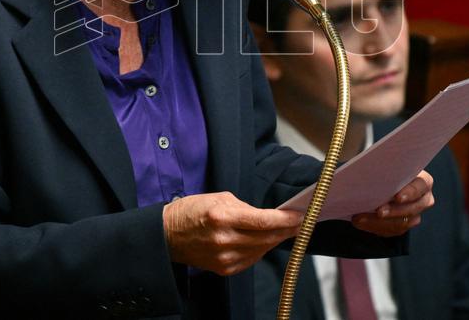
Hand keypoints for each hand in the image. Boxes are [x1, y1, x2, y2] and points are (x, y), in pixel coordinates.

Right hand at [163, 191, 302, 275]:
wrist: (168, 235)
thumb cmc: (192, 211)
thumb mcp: (219, 198)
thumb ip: (245, 208)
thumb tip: (267, 217)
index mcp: (222, 217)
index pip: (263, 221)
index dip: (285, 219)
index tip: (300, 215)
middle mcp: (224, 240)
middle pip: (267, 237)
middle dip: (286, 229)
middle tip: (300, 222)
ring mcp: (224, 258)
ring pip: (261, 250)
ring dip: (275, 240)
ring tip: (286, 230)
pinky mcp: (224, 269)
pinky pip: (251, 259)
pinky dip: (261, 249)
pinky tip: (266, 241)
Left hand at [351, 170, 433, 236]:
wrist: (384, 183)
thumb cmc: (387, 170)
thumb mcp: (388, 167)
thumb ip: (384, 169)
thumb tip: (370, 171)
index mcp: (423, 181)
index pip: (421, 186)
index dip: (410, 192)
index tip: (398, 197)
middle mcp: (423, 199)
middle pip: (412, 209)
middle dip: (393, 211)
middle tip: (378, 211)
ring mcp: (415, 214)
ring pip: (402, 223)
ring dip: (380, 222)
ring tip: (361, 218)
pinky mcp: (403, 225)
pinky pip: (391, 230)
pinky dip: (375, 226)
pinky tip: (361, 222)